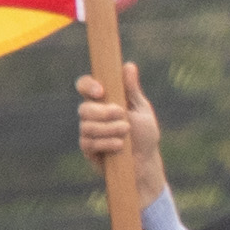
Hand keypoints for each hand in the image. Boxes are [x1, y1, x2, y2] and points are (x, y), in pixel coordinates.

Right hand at [77, 65, 163, 212]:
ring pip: (86, 126)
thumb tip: (128, 65)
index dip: (88, 86)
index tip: (101, 92)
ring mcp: (88, 132)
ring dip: (109, 129)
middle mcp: (92, 115)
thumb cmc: (145, 135)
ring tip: (126, 133)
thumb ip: (132, 90)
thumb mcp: (141, 110)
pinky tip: (119, 146)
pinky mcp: (88, 149)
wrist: (146, 164)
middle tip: (123, 116)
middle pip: (84, 108)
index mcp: (104, 101)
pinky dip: (106, 143)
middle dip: (104, 112)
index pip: (85, 86)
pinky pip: (88, 142)